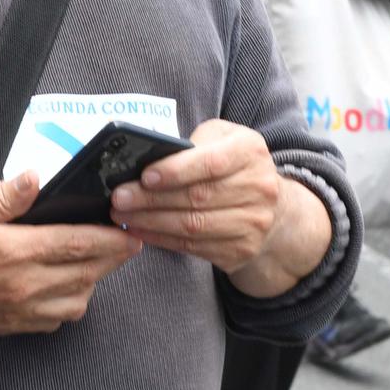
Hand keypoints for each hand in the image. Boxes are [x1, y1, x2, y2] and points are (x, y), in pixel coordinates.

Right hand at [0, 172, 140, 334]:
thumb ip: (4, 196)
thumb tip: (36, 178)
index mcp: (15, 253)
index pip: (80, 245)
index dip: (112, 238)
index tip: (130, 229)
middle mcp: (23, 287)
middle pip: (88, 274)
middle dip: (111, 257)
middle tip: (123, 240)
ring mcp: (17, 311)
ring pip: (77, 302)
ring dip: (91, 282)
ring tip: (90, 259)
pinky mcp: (9, 325)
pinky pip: (54, 320)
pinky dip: (68, 303)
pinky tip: (61, 284)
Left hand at [108, 119, 280, 270]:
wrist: (270, 207)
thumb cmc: (232, 165)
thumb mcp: (220, 139)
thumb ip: (193, 143)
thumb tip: (149, 159)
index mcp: (250, 151)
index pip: (211, 162)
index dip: (176, 171)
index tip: (145, 176)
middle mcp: (259, 188)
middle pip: (197, 197)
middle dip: (152, 199)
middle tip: (119, 198)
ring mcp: (253, 223)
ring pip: (193, 225)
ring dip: (151, 222)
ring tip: (122, 215)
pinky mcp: (241, 250)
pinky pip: (193, 246)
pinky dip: (162, 239)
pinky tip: (140, 230)